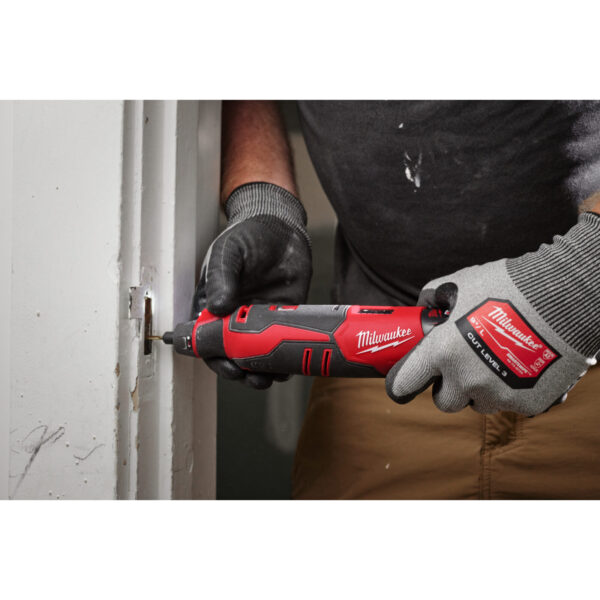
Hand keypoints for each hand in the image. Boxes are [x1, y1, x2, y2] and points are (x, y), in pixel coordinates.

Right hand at [192, 182, 311, 388]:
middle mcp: (234, 317)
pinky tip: (287, 368)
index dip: (213, 355)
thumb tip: (218, 307)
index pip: (206, 338)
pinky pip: (281, 346)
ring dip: (261, 371)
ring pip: (256, 355)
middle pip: (231, 353)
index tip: (225, 363)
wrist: (282, 227)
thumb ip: (222, 278)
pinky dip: (283, 360)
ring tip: (269, 377)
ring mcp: (259, 320)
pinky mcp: (282, 319)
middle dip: (238, 369)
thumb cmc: (247, 236)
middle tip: (249, 375)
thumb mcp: (229, 253)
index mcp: (213, 304)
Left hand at [386, 213, 599, 415]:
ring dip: (480, 389)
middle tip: (458, 367)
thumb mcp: (460, 283)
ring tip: (494, 360)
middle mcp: (466, 379)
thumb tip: (425, 306)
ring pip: (478, 404)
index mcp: (442, 352)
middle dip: (448, 387)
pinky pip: (510, 404)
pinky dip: (511, 389)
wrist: (564, 298)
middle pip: (444, 402)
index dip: (401, 384)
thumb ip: (434, 296)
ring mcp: (498, 395)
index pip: (404, 384)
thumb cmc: (507, 287)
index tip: (404, 383)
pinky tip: (520, 365)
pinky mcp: (528, 404)